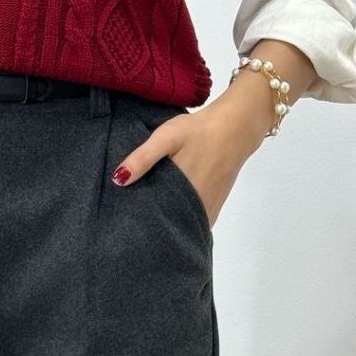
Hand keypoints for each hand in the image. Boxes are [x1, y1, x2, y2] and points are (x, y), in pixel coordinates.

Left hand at [111, 41, 310, 225]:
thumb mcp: (167, 136)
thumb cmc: (199, 131)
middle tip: (132, 226)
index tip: (124, 225)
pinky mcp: (213, 209)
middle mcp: (194, 208)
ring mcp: (206, 211)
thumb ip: (143, 157)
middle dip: (150, 228)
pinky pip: (193, 223)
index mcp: (180, 193)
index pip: (154, 219)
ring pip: (181, 227)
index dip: (138, 224)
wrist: (237, 127)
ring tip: (146, 226)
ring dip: (166, 228)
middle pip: (167, 227)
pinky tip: (169, 219)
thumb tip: (119, 180)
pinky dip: (181, 224)